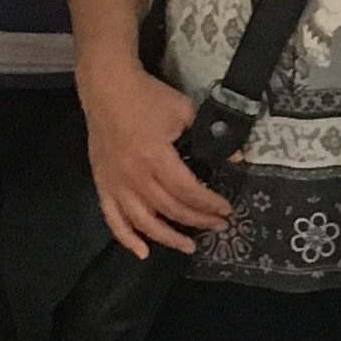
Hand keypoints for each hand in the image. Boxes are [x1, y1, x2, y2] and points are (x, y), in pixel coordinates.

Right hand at [78, 61, 231, 257]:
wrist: (107, 87)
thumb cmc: (147, 97)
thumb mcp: (185, 111)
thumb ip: (211, 135)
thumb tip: (238, 157)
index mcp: (156, 158)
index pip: (188, 191)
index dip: (209, 204)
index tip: (226, 209)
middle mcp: (135, 176)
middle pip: (171, 209)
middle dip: (198, 220)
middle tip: (218, 226)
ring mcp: (116, 183)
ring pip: (144, 222)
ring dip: (168, 238)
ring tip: (189, 246)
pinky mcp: (103, 184)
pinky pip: (113, 219)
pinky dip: (127, 238)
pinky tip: (142, 252)